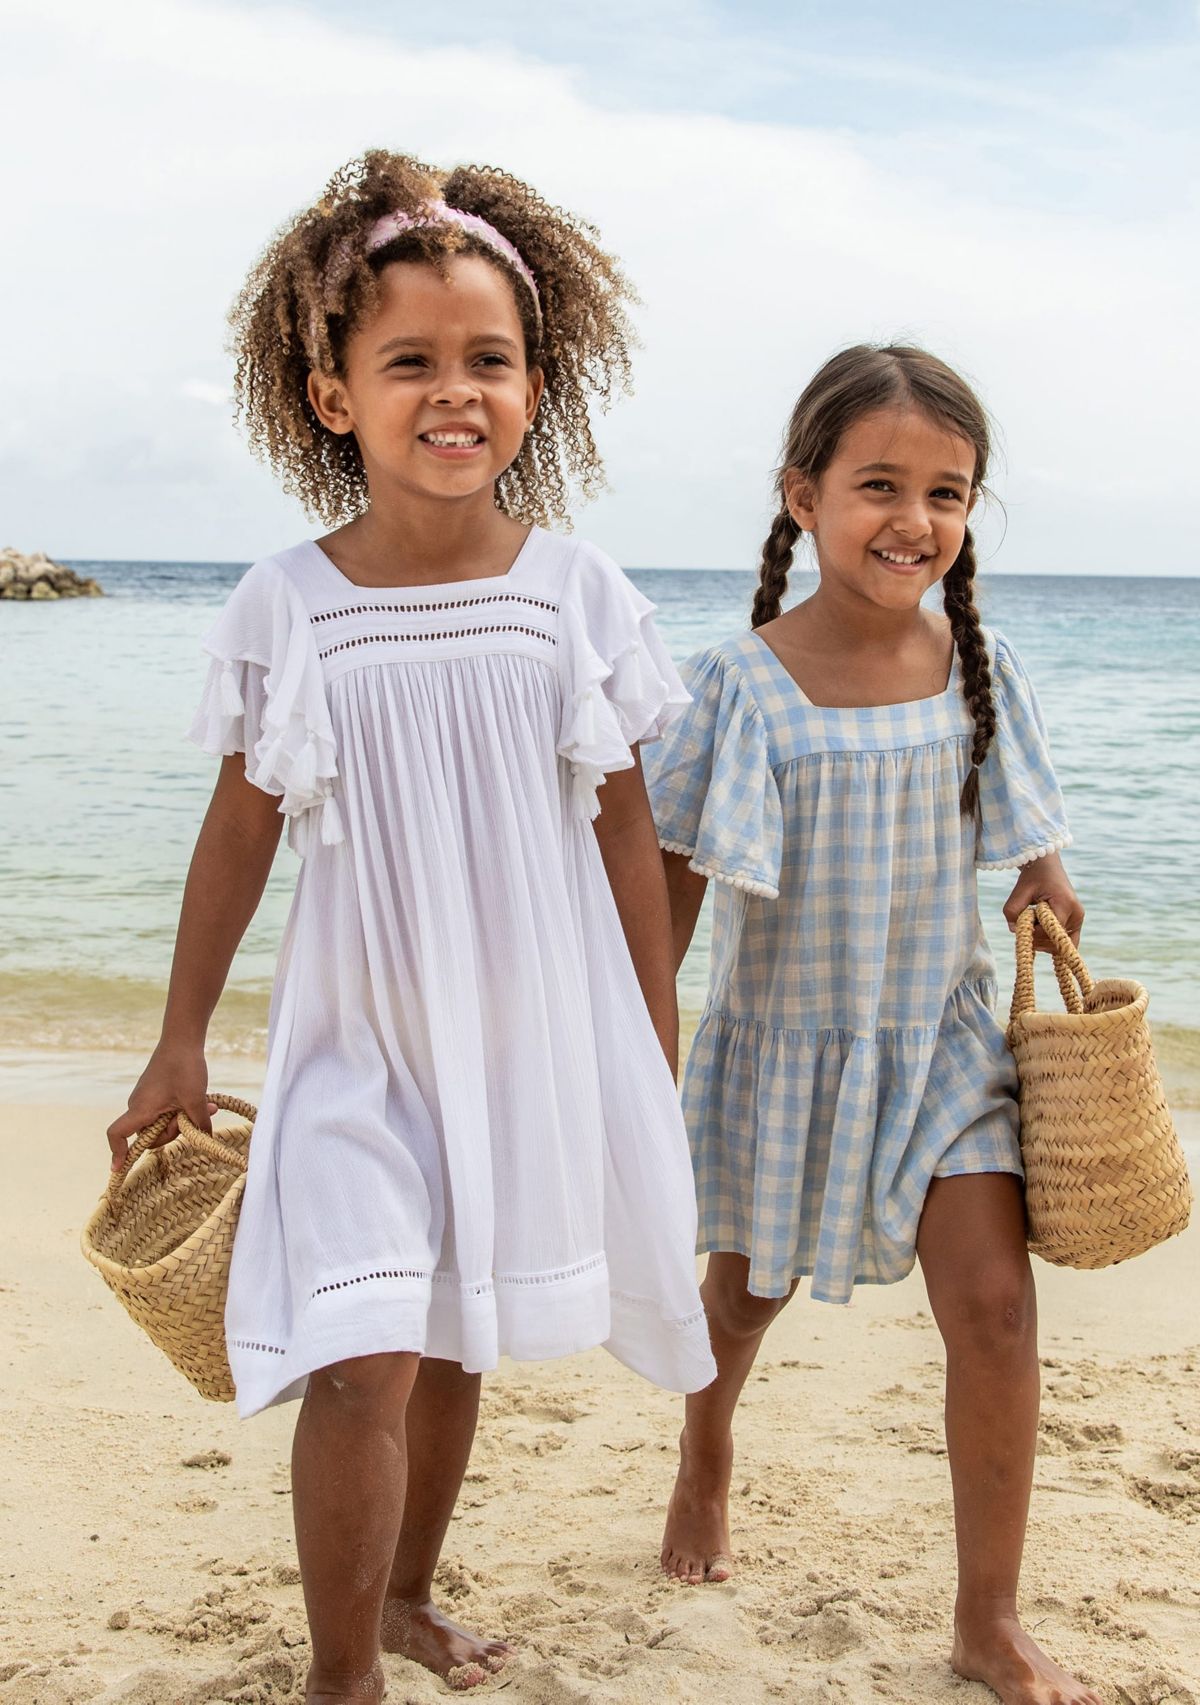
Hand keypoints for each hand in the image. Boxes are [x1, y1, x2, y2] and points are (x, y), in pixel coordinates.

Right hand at [106, 1043, 214, 1171]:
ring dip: (182, 1119)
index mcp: (141, 1109)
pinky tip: (203, 1101)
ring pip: (162, 1123)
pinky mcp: (155, 1092)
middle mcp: (138, 1105)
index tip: (118, 1169)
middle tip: (195, 1116)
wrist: (182, 1039)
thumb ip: (199, 1124)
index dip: (117, 1152)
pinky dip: (182, 1110)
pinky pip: (166, 1110)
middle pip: (151, 1134)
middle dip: (174, 1131)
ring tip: (205, 1105)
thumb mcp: (195, 1100)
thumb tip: (205, 1138)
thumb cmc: (184, 1067)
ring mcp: (146, 1098)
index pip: (118, 1134)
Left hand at [1002, 851, 1083, 951]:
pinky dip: (1050, 943)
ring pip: (1060, 946)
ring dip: (1042, 941)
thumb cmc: (1033, 878)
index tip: (1022, 924)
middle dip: (1037, 939)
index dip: (1033, 933)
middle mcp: (1076, 915)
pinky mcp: (1075, 924)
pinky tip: (1037, 935)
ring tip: (1032, 922)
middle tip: (1025, 924)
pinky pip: (1065, 943)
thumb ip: (1012, 910)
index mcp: (1066, 904)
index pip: (1050, 931)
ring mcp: (1078, 921)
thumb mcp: (1019, 890)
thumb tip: (1014, 931)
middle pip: (1056, 942)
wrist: (1046, 867)